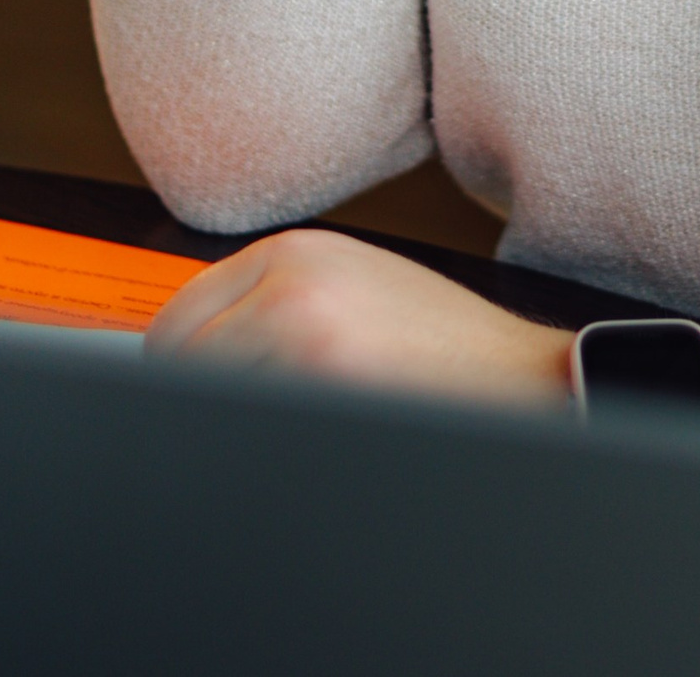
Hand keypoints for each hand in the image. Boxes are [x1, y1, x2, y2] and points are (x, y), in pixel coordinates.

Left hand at [146, 226, 571, 406]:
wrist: (525, 377)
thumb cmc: (447, 346)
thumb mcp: (354, 288)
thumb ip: (271, 302)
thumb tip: (184, 354)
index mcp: (294, 252)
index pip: (178, 317)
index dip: (174, 372)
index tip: (183, 402)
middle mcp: (290, 281)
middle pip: (178, 360)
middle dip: (193, 403)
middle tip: (236, 430)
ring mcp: (303, 333)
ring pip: (207, 398)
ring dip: (231, 428)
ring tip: (290, 431)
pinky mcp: (322, 386)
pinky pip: (249, 430)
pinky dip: (257, 448)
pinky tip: (307, 442)